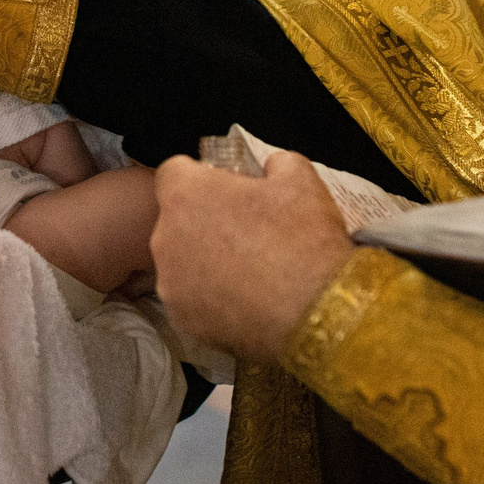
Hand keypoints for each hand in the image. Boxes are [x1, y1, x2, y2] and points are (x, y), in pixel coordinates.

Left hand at [150, 151, 358, 363]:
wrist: (318, 312)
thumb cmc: (304, 239)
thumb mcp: (300, 179)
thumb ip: (275, 163)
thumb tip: (271, 168)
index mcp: (186, 194)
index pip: (174, 173)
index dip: (202, 179)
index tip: (227, 191)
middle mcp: (165, 238)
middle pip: (177, 221)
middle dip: (205, 223)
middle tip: (246, 233)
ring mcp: (170, 283)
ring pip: (182, 264)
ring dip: (206, 263)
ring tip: (249, 273)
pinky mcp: (182, 321)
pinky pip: (192, 301)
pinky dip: (212, 300)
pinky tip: (246, 301)